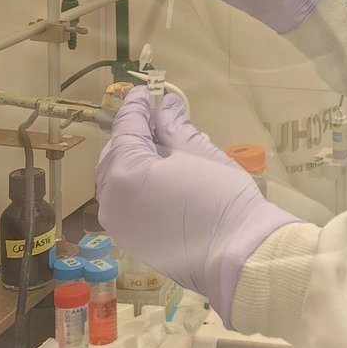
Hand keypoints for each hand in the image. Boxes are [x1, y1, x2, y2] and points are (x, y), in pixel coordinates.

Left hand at [96, 88, 296, 324]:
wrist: (236, 256)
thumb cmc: (220, 198)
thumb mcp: (199, 152)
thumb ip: (175, 126)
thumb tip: (167, 104)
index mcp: (126, 171)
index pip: (126, 128)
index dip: (137, 106)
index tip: (145, 91)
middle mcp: (110, 199)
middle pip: (114, 155)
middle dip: (131, 135)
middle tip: (154, 120)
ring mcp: (117, 224)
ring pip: (114, 181)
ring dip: (130, 161)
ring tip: (156, 150)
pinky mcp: (129, 241)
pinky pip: (122, 204)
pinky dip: (133, 186)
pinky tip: (156, 180)